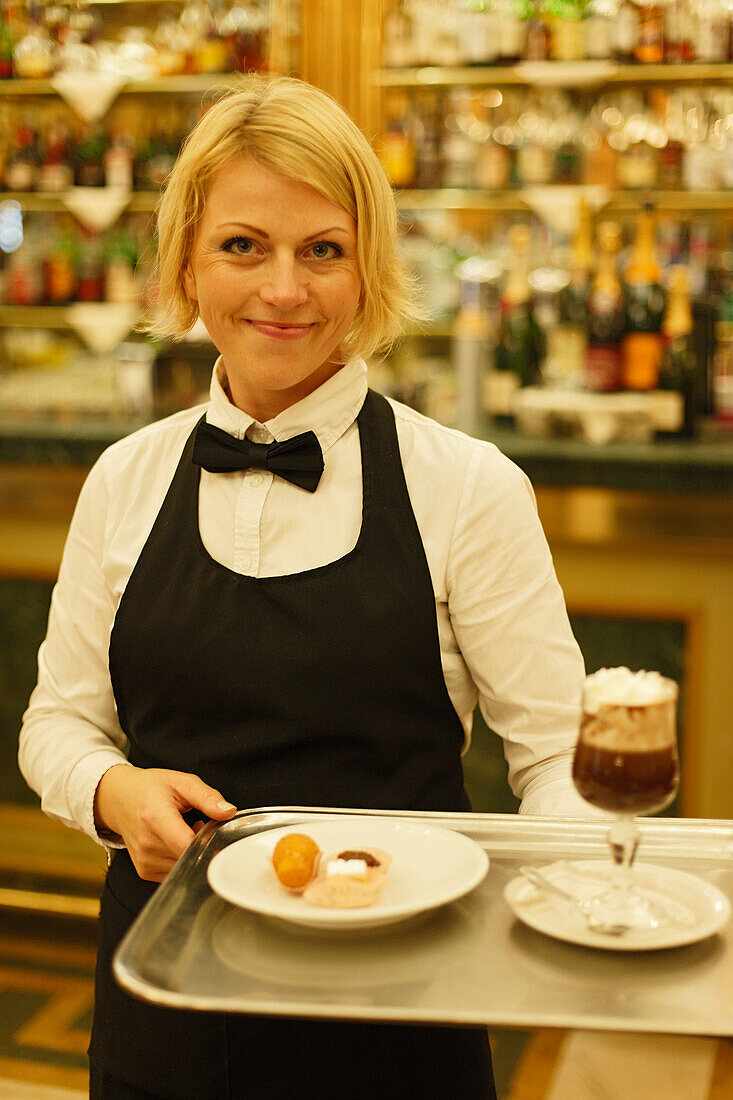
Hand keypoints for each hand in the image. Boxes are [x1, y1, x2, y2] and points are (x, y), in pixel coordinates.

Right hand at [94, 764, 236, 881]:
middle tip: (199, 824)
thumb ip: (207, 797)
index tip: (217, 835)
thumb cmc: (150, 789)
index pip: (186, 845)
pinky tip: (177, 842)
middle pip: (189, 857)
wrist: (120, 799)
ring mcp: (145, 860)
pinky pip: (175, 872)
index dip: (207, 844)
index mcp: (155, 817)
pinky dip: (181, 859)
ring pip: (184, 867)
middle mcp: (147, 843)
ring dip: (192, 853)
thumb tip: (228, 811)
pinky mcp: (145, 871)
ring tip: (186, 831)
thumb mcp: (181, 782)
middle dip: (202, 844)